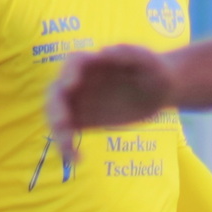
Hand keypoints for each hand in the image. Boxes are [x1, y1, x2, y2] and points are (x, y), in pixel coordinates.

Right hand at [48, 45, 173, 144]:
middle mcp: (80, 80)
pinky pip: (66, 133)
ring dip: (58, 133)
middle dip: (54, 108)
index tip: (70, 86)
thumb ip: (130, 53)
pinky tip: (77, 160)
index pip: (73, 63)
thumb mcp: (148, 60)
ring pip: (57, 115)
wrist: (158, 89)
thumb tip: (104, 52)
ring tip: (70, 153)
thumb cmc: (153, 69)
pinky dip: (66, 147)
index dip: (67, 72)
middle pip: (56, 92)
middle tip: (61, 125)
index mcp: (94, 62)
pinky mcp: (81, 119)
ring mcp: (78, 100)